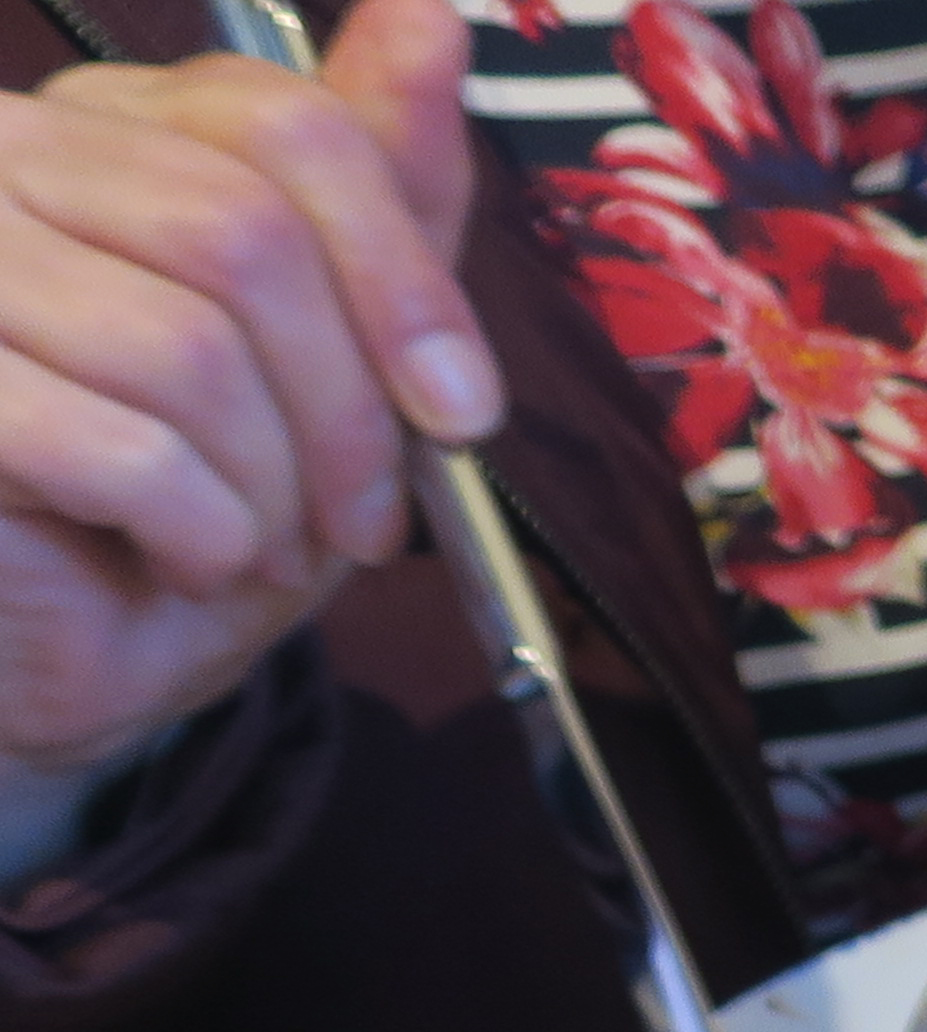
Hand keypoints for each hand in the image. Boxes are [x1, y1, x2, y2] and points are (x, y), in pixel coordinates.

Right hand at [0, 0, 491, 785]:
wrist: (65, 653)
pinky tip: (180, 560)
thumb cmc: (189, 503)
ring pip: (185, 349)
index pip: (284, 124)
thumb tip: (426, 18)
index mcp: (109, 128)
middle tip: (364, 521)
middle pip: (244, 238)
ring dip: (271, 490)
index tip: (461, 411)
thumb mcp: (328, 355)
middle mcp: (5, 157)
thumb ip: (379, 194)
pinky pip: (115, 445)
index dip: (403, 279)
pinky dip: (195, 533)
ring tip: (258, 547)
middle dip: (349, 413)